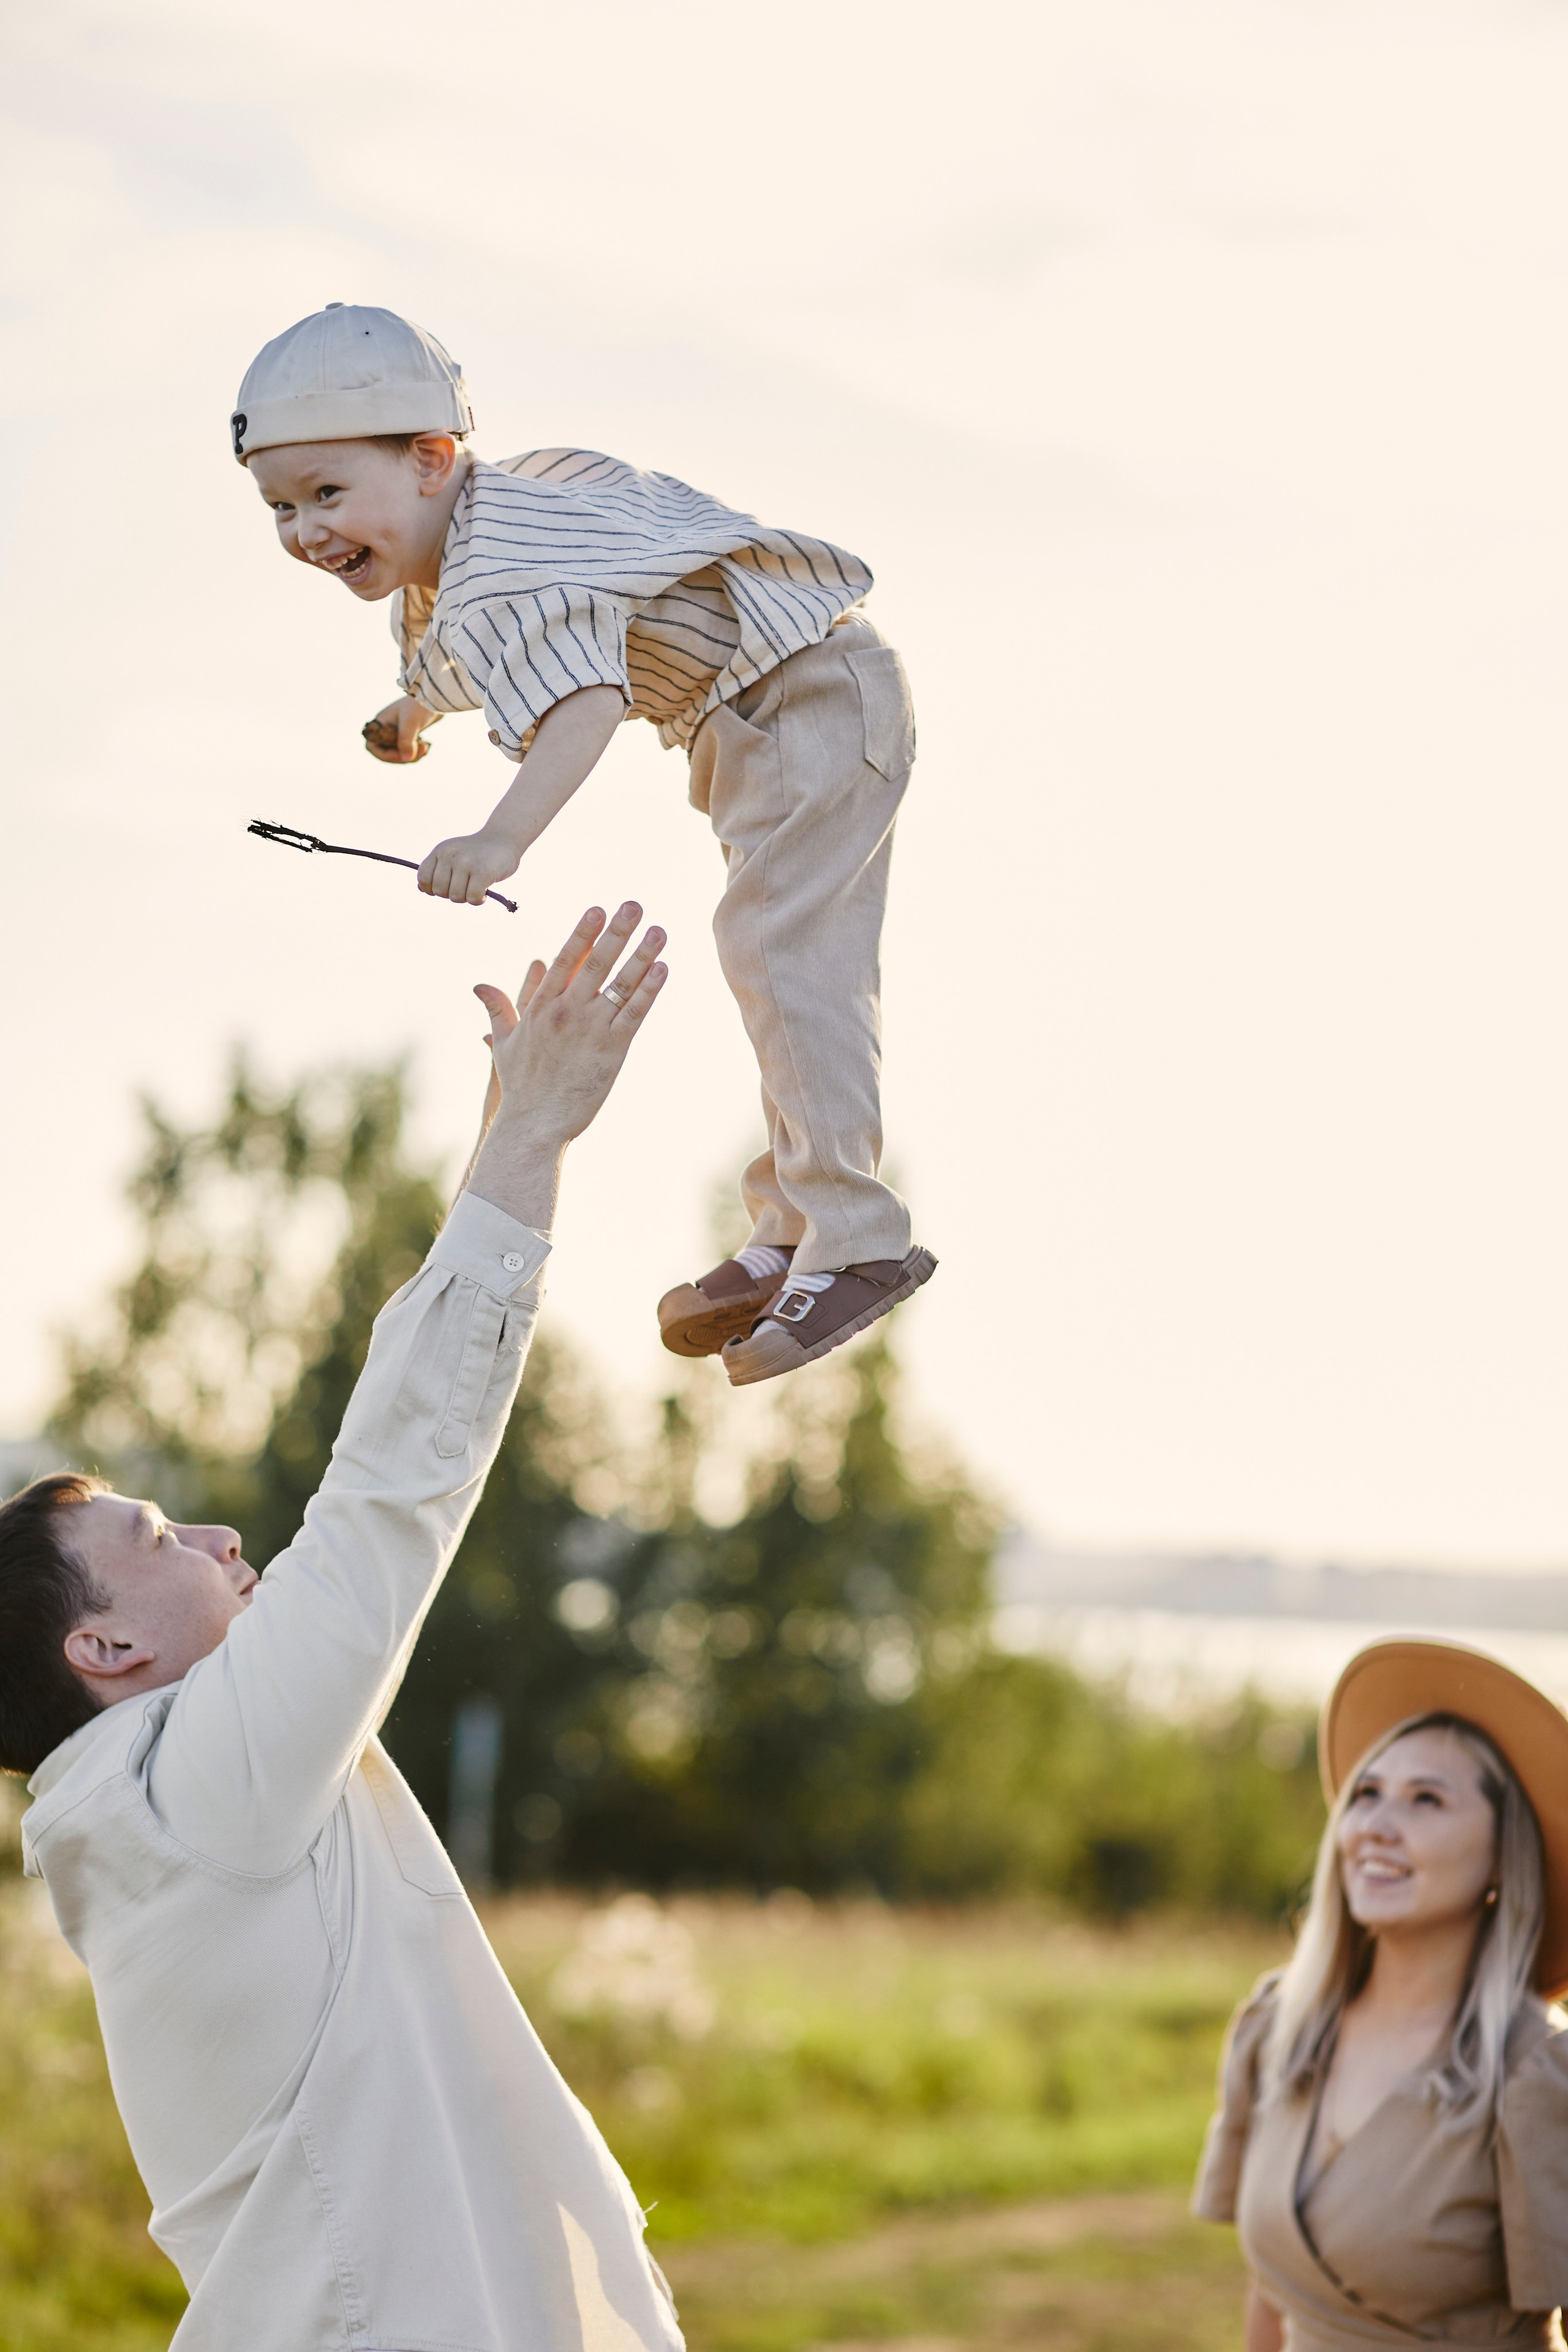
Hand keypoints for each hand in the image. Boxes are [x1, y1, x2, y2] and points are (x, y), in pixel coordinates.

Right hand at [364, 696, 440, 762]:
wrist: (434, 697)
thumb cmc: (419, 706)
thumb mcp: (410, 723)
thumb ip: (406, 741)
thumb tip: (406, 759)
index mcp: (380, 723)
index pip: (372, 746)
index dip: (384, 755)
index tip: (401, 755)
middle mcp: (385, 729)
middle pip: (387, 752)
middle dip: (403, 756)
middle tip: (421, 752)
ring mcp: (396, 732)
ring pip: (399, 753)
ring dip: (412, 755)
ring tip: (426, 747)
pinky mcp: (407, 735)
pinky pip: (407, 750)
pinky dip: (416, 752)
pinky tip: (426, 747)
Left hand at [418, 828, 520, 906]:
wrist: (504, 839)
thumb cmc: (477, 853)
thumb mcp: (453, 856)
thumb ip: (437, 871)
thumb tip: (421, 889)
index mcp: (440, 851)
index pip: (423, 878)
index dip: (432, 889)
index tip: (446, 887)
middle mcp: (450, 855)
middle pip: (440, 891)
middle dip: (453, 894)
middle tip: (466, 886)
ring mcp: (466, 862)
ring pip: (456, 897)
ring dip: (467, 898)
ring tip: (476, 886)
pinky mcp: (482, 871)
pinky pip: (473, 898)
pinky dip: (478, 900)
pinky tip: (484, 892)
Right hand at [467, 905, 667, 1226]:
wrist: (534, 1126)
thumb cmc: (520, 1088)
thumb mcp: (504, 1044)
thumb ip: (498, 1009)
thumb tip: (480, 985)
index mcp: (541, 1008)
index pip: (564, 961)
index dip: (581, 934)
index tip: (596, 910)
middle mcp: (566, 1013)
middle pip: (595, 964)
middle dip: (616, 932)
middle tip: (633, 905)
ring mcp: (590, 1030)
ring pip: (620, 985)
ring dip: (642, 955)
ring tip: (659, 930)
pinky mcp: (612, 1051)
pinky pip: (634, 1014)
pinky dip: (649, 991)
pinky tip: (662, 970)